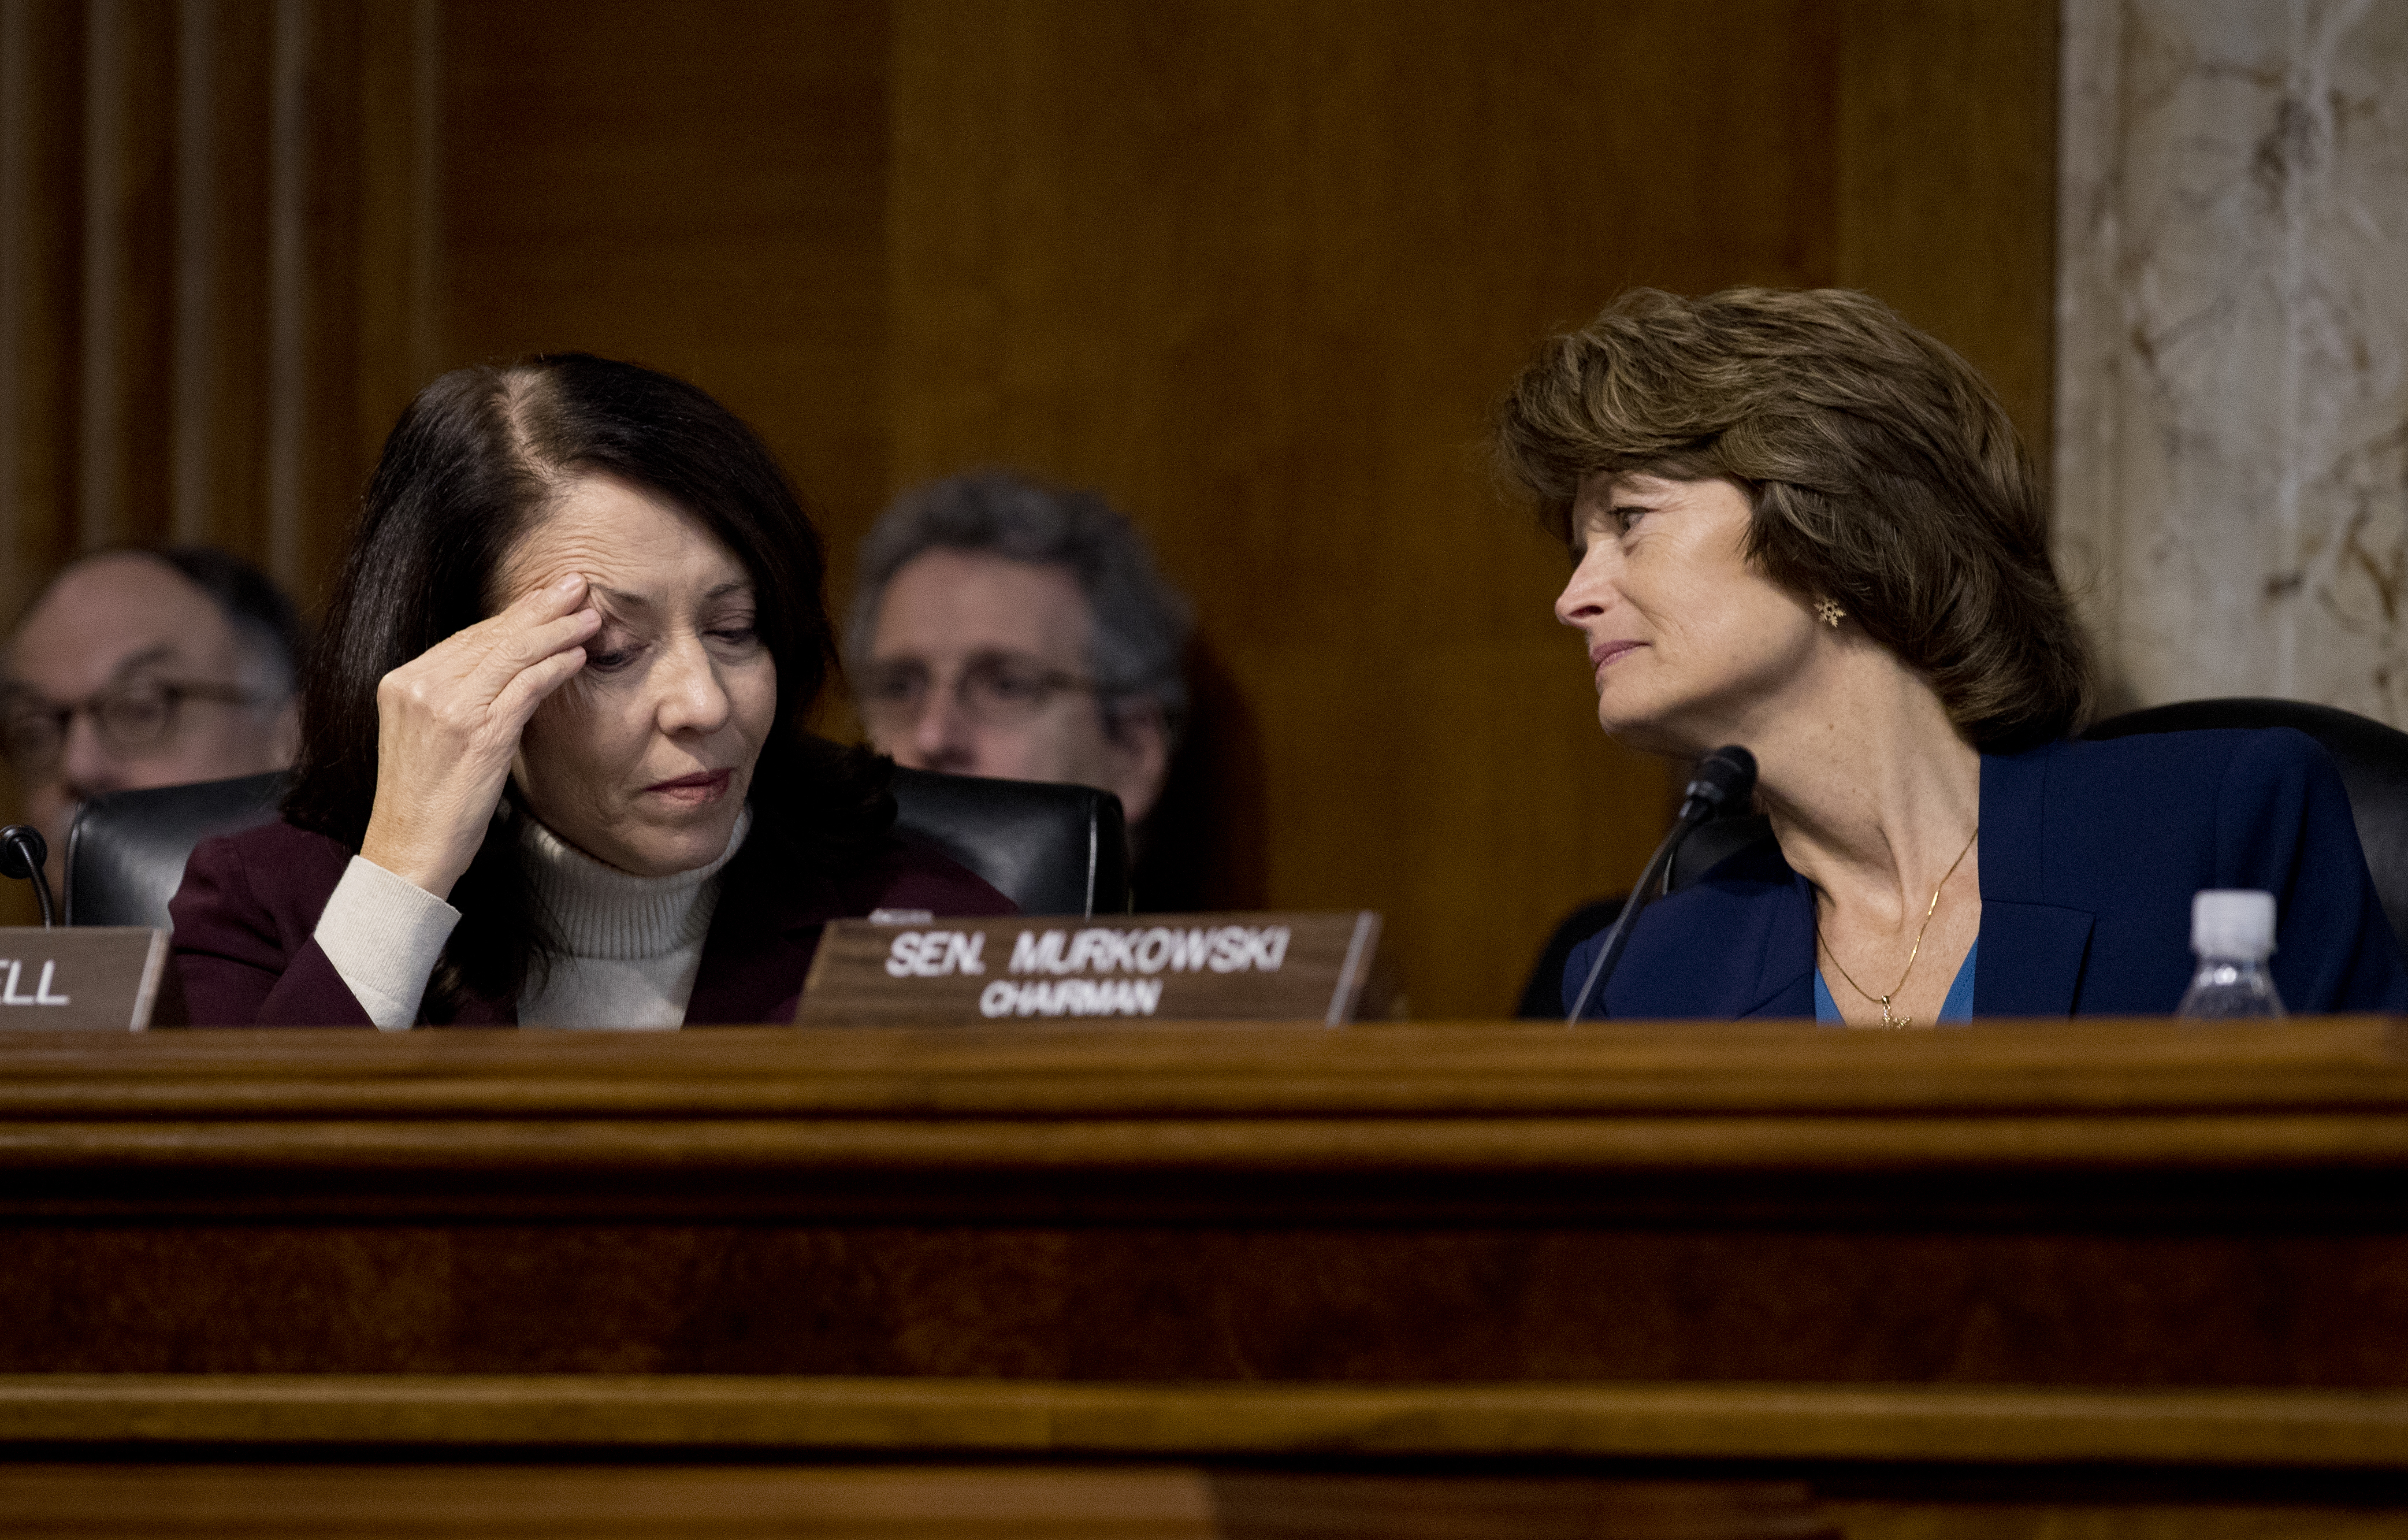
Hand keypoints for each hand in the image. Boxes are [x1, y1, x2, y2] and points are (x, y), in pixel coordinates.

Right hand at [358, 573, 599, 898]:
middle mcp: (419, 686)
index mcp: (401, 682)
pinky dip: (555, 668)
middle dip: (539, 608)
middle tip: (577, 584)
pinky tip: (579, 657)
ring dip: (557, 631)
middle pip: (491, 636)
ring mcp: (447, 708)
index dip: (512, 614)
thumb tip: (507, 663)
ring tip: (590, 616)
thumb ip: (457, 695)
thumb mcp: (429, 735)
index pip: (468, 638)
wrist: (408, 850)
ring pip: (512, 654)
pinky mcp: (478, 733)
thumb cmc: (427, 800)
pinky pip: (525, 688)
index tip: (546, 596)